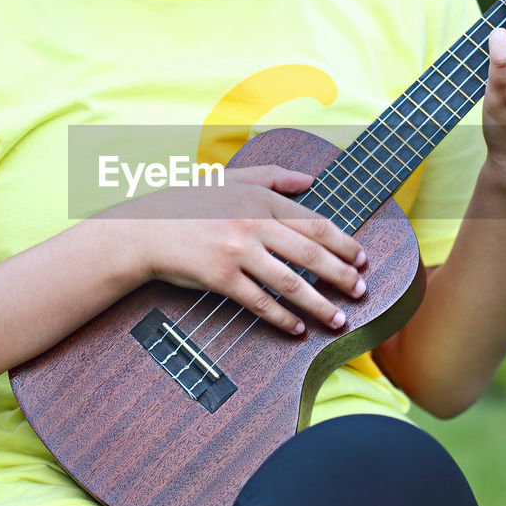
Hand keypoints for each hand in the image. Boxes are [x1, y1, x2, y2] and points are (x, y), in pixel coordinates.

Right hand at [102, 165, 366, 334]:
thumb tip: (310, 180)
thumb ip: (272, 176)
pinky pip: (261, 302)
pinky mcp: (221, 278)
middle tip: (362, 290)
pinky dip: (283, 318)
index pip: (314, 223)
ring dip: (320, 303)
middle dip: (342, 275)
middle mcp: (252, 223)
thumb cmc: (185, 205)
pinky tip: (298, 329)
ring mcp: (237, 252)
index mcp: (259, 199)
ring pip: (291, 282)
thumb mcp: (229, 180)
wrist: (142, 230)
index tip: (362, 258)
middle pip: (311, 254)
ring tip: (339, 319)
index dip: (344, 243)